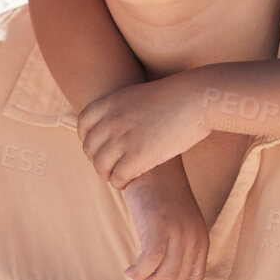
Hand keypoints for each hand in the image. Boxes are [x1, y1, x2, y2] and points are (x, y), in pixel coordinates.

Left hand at [78, 73, 210, 188]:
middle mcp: (112, 120)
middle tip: (108, 167)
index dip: (86, 138)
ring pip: (100, 166)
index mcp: (111, 102)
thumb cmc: (178, 96)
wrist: (196, 99)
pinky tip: (128, 184)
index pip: (83, 123)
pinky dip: (120, 183)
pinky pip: (118, 177)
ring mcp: (123, 138)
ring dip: (106, 175)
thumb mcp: (142, 96)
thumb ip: (127, 108)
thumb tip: (124, 123)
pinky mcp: (138, 156)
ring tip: (116, 178)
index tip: (95, 147)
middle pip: (89, 147)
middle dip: (96, 160)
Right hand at [117, 162, 207, 279]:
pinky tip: (128, 272)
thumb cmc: (157, 199)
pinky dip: (138, 273)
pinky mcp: (159, 227)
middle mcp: (193, 241)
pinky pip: (150, 262)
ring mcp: (178, 234)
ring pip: (164, 279)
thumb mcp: (172, 228)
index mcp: (200, 244)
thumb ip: (171, 252)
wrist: (151, 168)